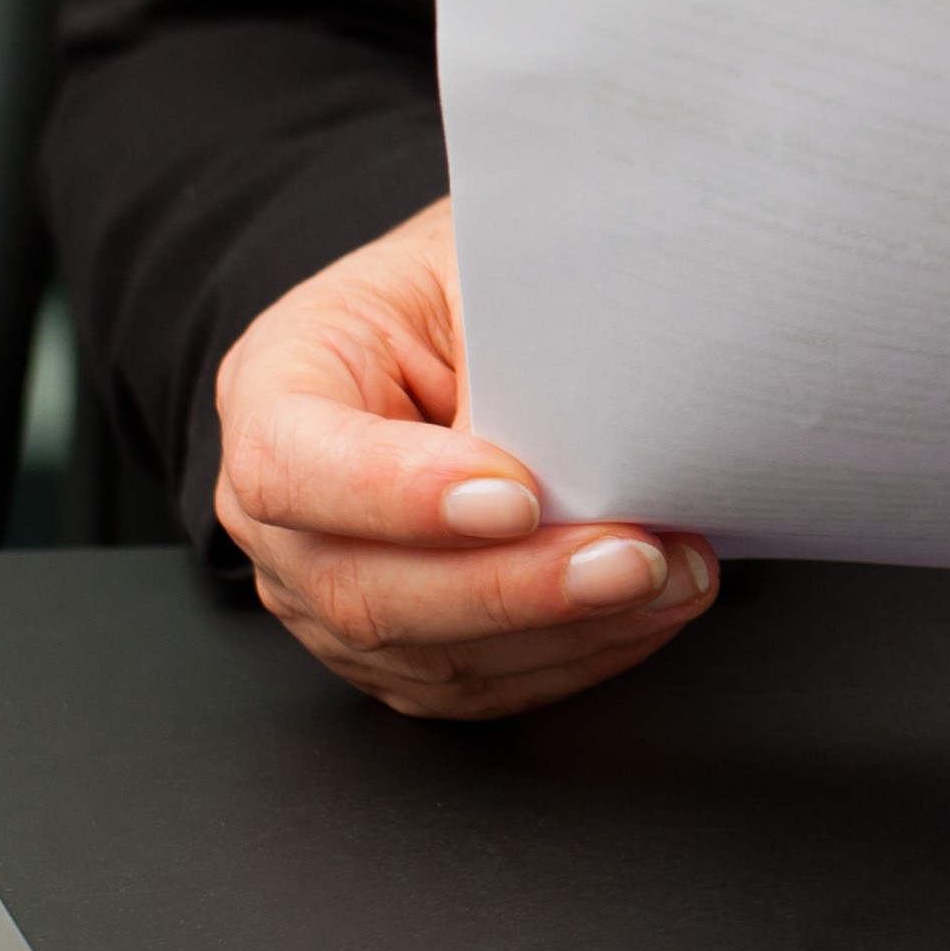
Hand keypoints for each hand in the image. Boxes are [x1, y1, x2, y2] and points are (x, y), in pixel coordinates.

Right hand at [213, 199, 716, 720]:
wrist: (459, 338)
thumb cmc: (465, 291)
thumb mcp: (482, 266)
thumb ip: (519, 336)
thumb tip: (615, 411)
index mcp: (274, 389)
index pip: (295, 465)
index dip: (401, 495)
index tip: (517, 495)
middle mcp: (282, 516)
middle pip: (366, 590)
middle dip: (515, 588)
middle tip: (632, 559)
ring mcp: (330, 599)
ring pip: (433, 656)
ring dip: (571, 629)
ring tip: (674, 576)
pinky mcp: (403, 654)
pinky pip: (486, 684)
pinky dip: (582, 655)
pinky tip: (651, 610)